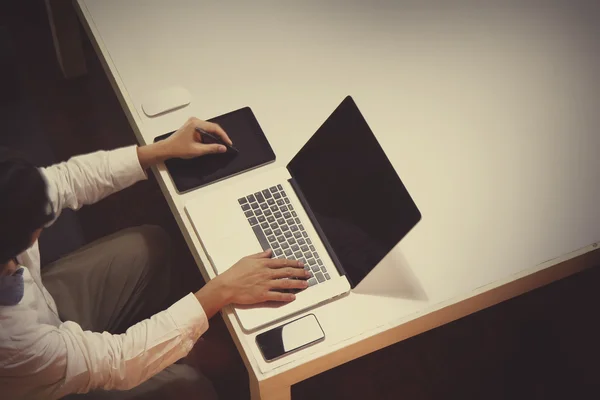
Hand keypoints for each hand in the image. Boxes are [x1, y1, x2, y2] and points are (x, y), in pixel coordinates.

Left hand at [164, 117, 232, 158]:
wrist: (167, 148)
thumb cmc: (178, 148)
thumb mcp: (197, 150)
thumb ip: (212, 148)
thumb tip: (222, 148)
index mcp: (196, 124)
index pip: (214, 128)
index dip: (223, 136)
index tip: (228, 143)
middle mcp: (195, 121)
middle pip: (213, 127)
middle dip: (220, 136)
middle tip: (225, 145)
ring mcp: (193, 123)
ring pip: (209, 129)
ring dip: (214, 137)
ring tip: (218, 145)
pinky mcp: (192, 126)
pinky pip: (204, 130)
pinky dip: (209, 136)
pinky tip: (210, 143)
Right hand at [194, 250, 309, 317]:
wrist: (227, 286)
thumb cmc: (235, 272)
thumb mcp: (247, 259)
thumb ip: (260, 255)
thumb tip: (269, 251)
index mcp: (263, 263)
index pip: (282, 262)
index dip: (294, 263)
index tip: (301, 264)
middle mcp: (266, 273)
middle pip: (287, 272)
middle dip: (300, 273)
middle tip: (308, 274)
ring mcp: (265, 284)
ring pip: (285, 283)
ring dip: (297, 284)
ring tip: (305, 284)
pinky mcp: (263, 295)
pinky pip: (278, 296)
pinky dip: (287, 296)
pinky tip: (293, 297)